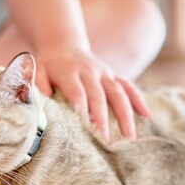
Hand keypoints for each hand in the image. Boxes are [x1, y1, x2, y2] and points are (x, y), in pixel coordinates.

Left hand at [35, 45, 149, 142]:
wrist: (63, 44)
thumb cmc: (48, 65)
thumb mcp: (38, 71)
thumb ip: (39, 85)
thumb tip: (42, 102)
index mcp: (70, 72)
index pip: (78, 93)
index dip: (83, 109)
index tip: (87, 128)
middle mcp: (90, 72)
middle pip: (99, 96)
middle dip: (104, 118)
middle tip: (107, 140)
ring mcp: (104, 73)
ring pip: (118, 93)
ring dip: (126, 114)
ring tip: (129, 136)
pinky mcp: (113, 74)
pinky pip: (129, 86)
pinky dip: (139, 100)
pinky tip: (147, 116)